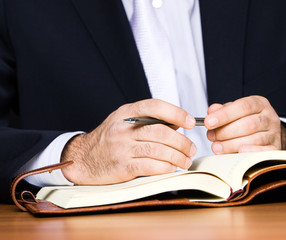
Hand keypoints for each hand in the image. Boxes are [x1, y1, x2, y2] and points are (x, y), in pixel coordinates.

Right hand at [60, 99, 196, 184]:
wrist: (83, 158)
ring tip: (185, 161)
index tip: (191, 122)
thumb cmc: (110, 139)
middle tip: (191, 149)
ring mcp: (122, 148)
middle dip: (182, 142)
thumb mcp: (125, 122)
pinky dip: (166, 168)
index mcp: (126, 113)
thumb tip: (179, 121)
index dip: (176, 113)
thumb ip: (149, 119)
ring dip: (178, 157)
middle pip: (161, 132)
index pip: (155, 106)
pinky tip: (171, 168)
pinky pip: (150, 166)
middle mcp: (123, 129)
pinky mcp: (122, 166)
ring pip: (159, 150)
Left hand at [204, 95, 285, 153]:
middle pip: (248, 124)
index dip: (224, 115)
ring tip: (217, 147)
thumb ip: (223, 110)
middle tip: (211, 137)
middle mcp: (269, 117)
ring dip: (232, 144)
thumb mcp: (235, 111)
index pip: (243, 106)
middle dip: (226, 131)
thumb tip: (212, 111)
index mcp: (259, 104)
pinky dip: (252, 151)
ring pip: (255, 139)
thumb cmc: (247, 120)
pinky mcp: (275, 148)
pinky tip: (239, 152)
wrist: (267, 133)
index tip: (208, 122)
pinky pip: (265, 151)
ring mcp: (274, 133)